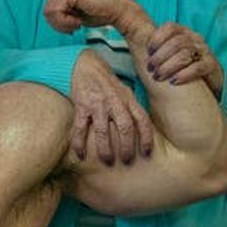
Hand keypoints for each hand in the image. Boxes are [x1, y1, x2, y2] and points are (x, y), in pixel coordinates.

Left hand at [44, 0, 134, 33]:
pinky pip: (55, 12)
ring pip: (49, 12)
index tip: (74, 23)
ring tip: (78, 22)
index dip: (59, 22)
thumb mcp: (74, 11)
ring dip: (63, 24)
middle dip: (60, 24)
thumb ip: (61, 11)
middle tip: (76, 24)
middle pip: (47, 11)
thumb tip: (48, 15)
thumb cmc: (99, 12)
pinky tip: (78, 21)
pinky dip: (65, 22)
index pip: (48, 8)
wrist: (117, 11)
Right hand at [71, 50, 153, 164]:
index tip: (146, 153)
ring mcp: (97, 104)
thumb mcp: (125, 92)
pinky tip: (80, 154)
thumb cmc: (107, 83)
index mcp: (128, 99)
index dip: (146, 137)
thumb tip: (142, 130)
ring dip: (105, 148)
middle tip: (126, 161)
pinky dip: (79, 142)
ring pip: (102, 130)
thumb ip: (132, 108)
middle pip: (125, 127)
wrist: (86, 66)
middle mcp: (115, 101)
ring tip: (107, 160)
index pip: (142, 119)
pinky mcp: (81, 105)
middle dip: (127, 146)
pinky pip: (80, 127)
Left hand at [146, 22, 223, 97]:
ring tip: (158, 77)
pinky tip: (173, 81)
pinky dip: (183, 75)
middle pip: (176, 42)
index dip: (157, 37)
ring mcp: (204, 51)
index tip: (148, 51)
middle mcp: (195, 39)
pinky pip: (197, 68)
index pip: (170, 27)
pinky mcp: (211, 66)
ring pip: (185, 54)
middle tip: (150, 69)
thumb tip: (132, 42)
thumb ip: (156, 48)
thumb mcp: (169, 54)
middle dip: (159, 56)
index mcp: (183, 32)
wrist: (207, 82)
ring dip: (168, 67)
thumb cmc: (181, 66)